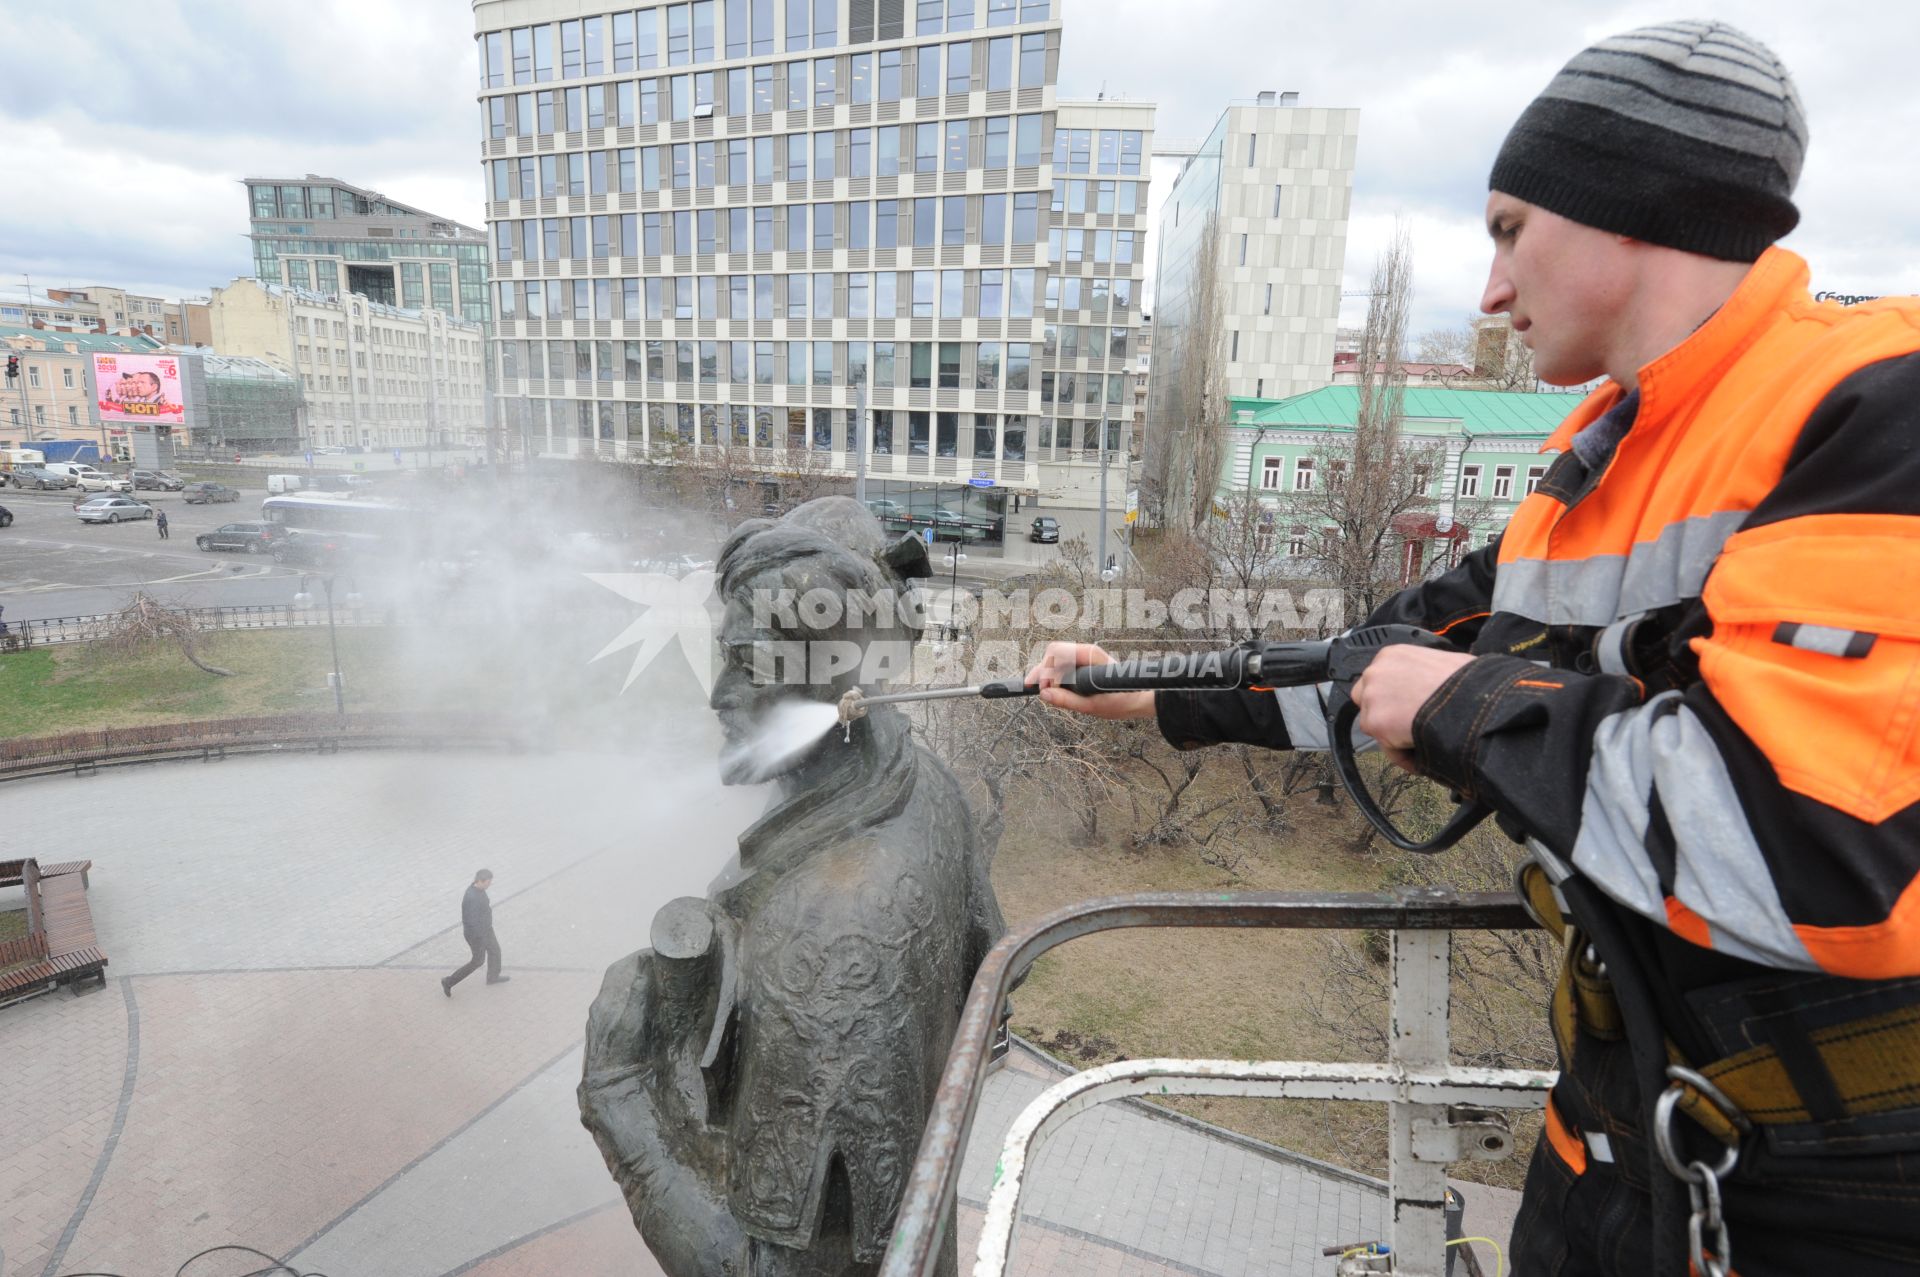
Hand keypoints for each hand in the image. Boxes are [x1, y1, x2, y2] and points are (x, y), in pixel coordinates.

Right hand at [1025, 641, 1156, 719]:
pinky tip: (1049, 688)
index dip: (1046, 669)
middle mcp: (1085, 652)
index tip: (1043, 689)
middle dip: (1041, 671)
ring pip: (1055, 659)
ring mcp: (1084, 657)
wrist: (1138, 699)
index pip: (1057, 652)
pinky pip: (1062, 665)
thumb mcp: (1092, 706)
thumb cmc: (1120, 700)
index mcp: (1090, 655)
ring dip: (1046, 673)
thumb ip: (1067, 700)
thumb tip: (1044, 695)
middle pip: (1053, 653)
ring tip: (1041, 691)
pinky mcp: (1082, 664)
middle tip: (1032, 689)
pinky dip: (1053, 675)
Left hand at [1351, 646, 1475, 770]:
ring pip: (1376, 724)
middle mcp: (1375, 672)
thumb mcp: (1446, 662)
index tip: (1407, 708)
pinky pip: (1386, 746)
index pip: (1381, 679)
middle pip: (1367, 700)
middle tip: (1409, 726)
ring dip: (1395, 736)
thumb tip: (1436, 684)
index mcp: (1392, 655)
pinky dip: (1402, 755)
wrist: (1472, 701)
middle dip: (1385, 714)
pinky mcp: (1374, 722)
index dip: (1393, 697)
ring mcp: (1371, 697)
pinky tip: (1422, 754)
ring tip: (1421, 742)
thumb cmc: (1468, 681)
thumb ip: (1427, 672)